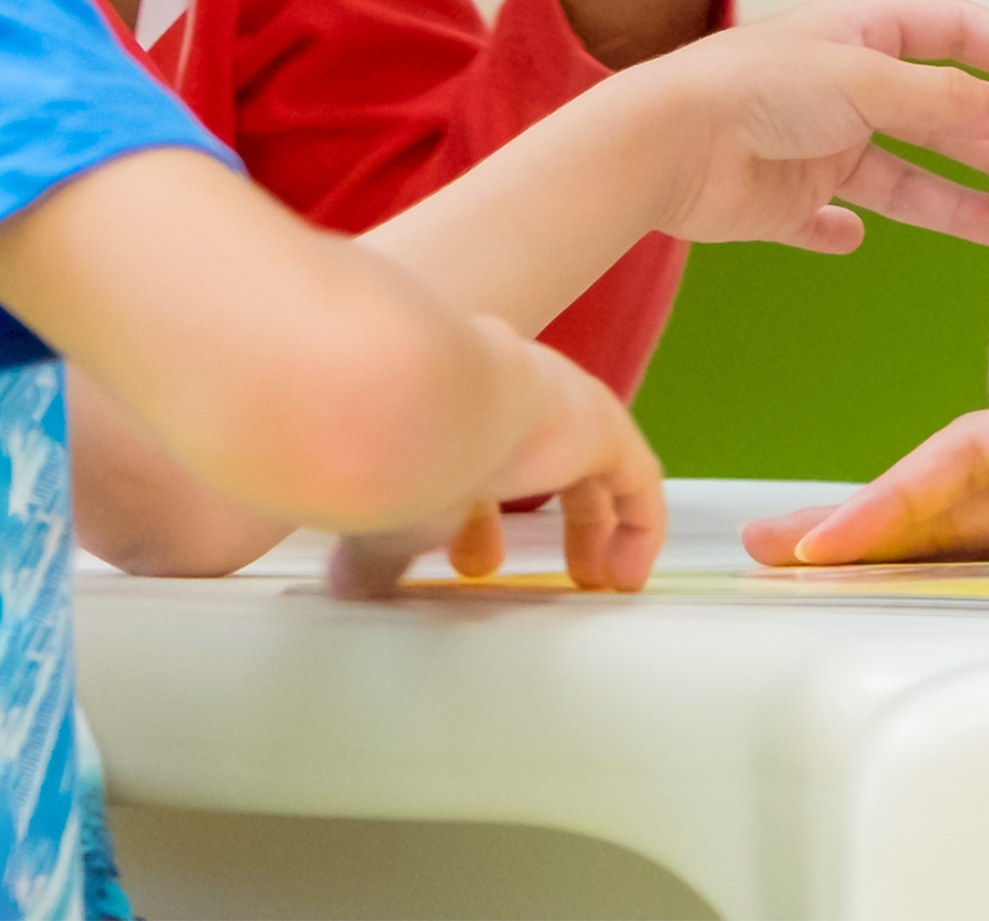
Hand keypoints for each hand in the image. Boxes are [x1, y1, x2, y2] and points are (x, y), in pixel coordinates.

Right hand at [323, 322, 665, 599]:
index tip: (451, 558)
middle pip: (523, 460)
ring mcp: (556, 406)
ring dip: (587, 527)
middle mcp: (502, 397)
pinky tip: (623, 579)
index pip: (462, 459)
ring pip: (586, 468)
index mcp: (443, 412)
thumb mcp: (379, 522)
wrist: (408, 403)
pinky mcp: (600, 425)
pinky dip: (636, 529)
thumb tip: (352, 590)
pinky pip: (635, 481)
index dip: (461, 514)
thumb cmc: (382, 460)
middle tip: (505, 570)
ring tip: (584, 581)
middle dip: (513, 518)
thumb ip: (372, 558)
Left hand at [646, 0, 988, 253]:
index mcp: (862, 35)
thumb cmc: (758, 89)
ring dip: (961, 201)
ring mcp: (815, 146)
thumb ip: (942, 101)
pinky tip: (856, 239)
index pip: (956, 34)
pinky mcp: (782, 200)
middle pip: (942, 117)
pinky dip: (842, 231)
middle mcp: (844, 88)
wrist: (663, 144)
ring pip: (906, 177)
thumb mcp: (866, 81)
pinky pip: (824, 220)